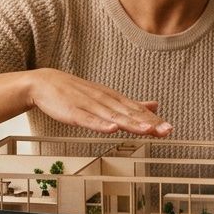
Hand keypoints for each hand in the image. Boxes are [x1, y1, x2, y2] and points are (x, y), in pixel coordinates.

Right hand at [27, 68, 171, 136]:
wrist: (44, 82)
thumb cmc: (75, 93)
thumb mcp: (106, 96)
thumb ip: (130, 104)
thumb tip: (154, 105)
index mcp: (113, 98)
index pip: (137, 110)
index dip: (153, 120)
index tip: (169, 128)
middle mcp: (105, 100)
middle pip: (129, 113)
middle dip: (148, 122)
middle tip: (166, 130)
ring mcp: (89, 105)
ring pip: (113, 116)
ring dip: (131, 123)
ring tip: (147, 130)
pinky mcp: (73, 112)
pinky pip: (88, 120)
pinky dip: (100, 124)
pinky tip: (112, 128)